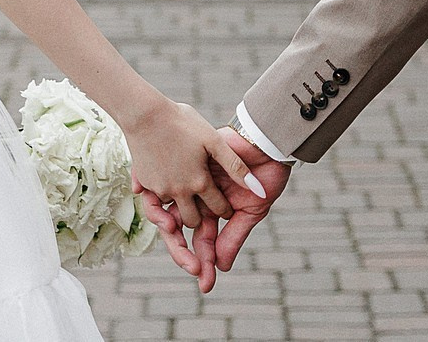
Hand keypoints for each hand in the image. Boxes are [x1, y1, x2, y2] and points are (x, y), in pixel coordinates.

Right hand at [123, 97, 261, 235]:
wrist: (144, 113)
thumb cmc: (182, 121)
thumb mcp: (214, 140)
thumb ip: (236, 166)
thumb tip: (260, 190)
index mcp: (199, 182)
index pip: (218, 208)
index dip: (225, 209)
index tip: (227, 208)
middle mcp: (178, 191)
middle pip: (193, 220)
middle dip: (201, 220)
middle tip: (207, 216)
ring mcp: (159, 188)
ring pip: (172, 212)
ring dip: (179, 211)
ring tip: (185, 203)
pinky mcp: (143, 183)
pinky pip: (155, 201)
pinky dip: (161, 200)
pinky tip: (167, 189)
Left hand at [139, 129, 289, 281]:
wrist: (267, 142)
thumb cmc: (264, 177)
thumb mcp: (251, 212)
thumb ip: (232, 237)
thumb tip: (220, 267)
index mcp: (212, 212)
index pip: (201, 242)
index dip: (202, 262)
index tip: (205, 285)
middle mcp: (197, 198)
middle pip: (180, 229)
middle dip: (183, 252)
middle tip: (191, 269)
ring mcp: (190, 181)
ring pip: (170, 208)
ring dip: (168, 226)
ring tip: (175, 237)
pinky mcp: (186, 163)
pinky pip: (166, 180)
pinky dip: (160, 198)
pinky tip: (163, 214)